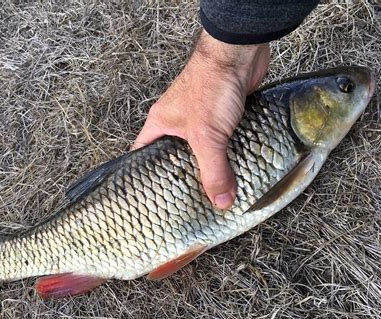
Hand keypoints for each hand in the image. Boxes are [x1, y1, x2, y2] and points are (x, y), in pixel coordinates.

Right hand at [133, 30, 269, 208]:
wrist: (238, 55)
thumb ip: (213, 169)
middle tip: (186, 202)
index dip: (143, 177)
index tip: (149, 198)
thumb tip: (220, 201)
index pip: (141, 155)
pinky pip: (221, 144)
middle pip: (173, 157)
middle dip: (181, 178)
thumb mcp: (206, 136)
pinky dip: (227, 156)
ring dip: (208, 169)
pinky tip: (234, 171)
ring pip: (200, 152)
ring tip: (211, 193)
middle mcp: (177, 123)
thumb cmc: (210, 85)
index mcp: (160, 125)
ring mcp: (200, 121)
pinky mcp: (221, 119)